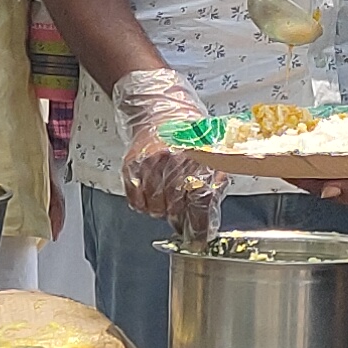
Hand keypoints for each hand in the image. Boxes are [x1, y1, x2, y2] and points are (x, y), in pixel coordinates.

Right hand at [111, 64, 214, 226]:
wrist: (159, 106)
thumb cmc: (188, 131)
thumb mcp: (213, 154)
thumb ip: (214, 185)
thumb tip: (208, 219)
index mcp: (200, 159)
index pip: (200, 204)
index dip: (199, 227)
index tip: (199, 240)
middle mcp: (176, 162)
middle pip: (175, 210)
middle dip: (180, 218)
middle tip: (182, 216)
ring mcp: (152, 164)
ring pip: (154, 208)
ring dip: (161, 209)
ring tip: (166, 196)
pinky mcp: (132, 164)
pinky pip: (135, 199)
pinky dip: (143, 202)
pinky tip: (151, 192)